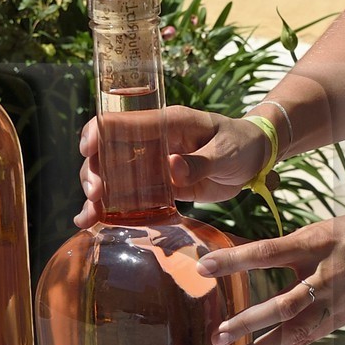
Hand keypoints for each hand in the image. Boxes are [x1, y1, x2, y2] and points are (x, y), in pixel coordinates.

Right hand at [75, 107, 273, 227]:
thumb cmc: (242, 143)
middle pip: (109, 152)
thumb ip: (200, 161)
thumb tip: (172, 168)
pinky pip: (132, 197)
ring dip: (98, 195)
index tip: (88, 151)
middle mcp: (152, 142)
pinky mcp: (161, 186)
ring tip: (89, 215)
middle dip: (95, 172)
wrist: (256, 159)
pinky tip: (94, 222)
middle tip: (95, 195)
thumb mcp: (225, 152)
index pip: (122, 122)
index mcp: (166, 123)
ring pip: (114, 177)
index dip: (99, 132)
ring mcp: (154, 165)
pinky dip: (112, 210)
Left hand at [197, 210, 344, 344]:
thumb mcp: (323, 229)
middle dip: (247, 322)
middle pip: (281, 304)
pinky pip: (308, 338)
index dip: (234, 260)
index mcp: (316, 244)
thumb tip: (246, 255)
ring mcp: (334, 302)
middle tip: (217, 335)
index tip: (203, 267)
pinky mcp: (340, 318)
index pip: (267, 252)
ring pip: (295, 332)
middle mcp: (324, 277)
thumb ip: (289, 245)